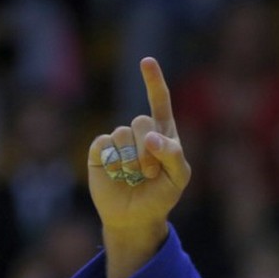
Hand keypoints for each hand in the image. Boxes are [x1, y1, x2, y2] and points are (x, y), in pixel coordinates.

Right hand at [88, 57, 190, 277]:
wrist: (137, 216)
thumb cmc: (162, 195)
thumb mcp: (178, 177)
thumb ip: (172, 155)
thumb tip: (152, 139)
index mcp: (164, 133)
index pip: (159, 101)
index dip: (153, 81)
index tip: (146, 61)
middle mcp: (141, 133)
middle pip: (142, 121)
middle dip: (148, 149)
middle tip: (150, 172)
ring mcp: (119, 140)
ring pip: (122, 133)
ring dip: (132, 159)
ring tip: (136, 177)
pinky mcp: (100, 151)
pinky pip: (104, 144)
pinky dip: (114, 161)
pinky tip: (119, 175)